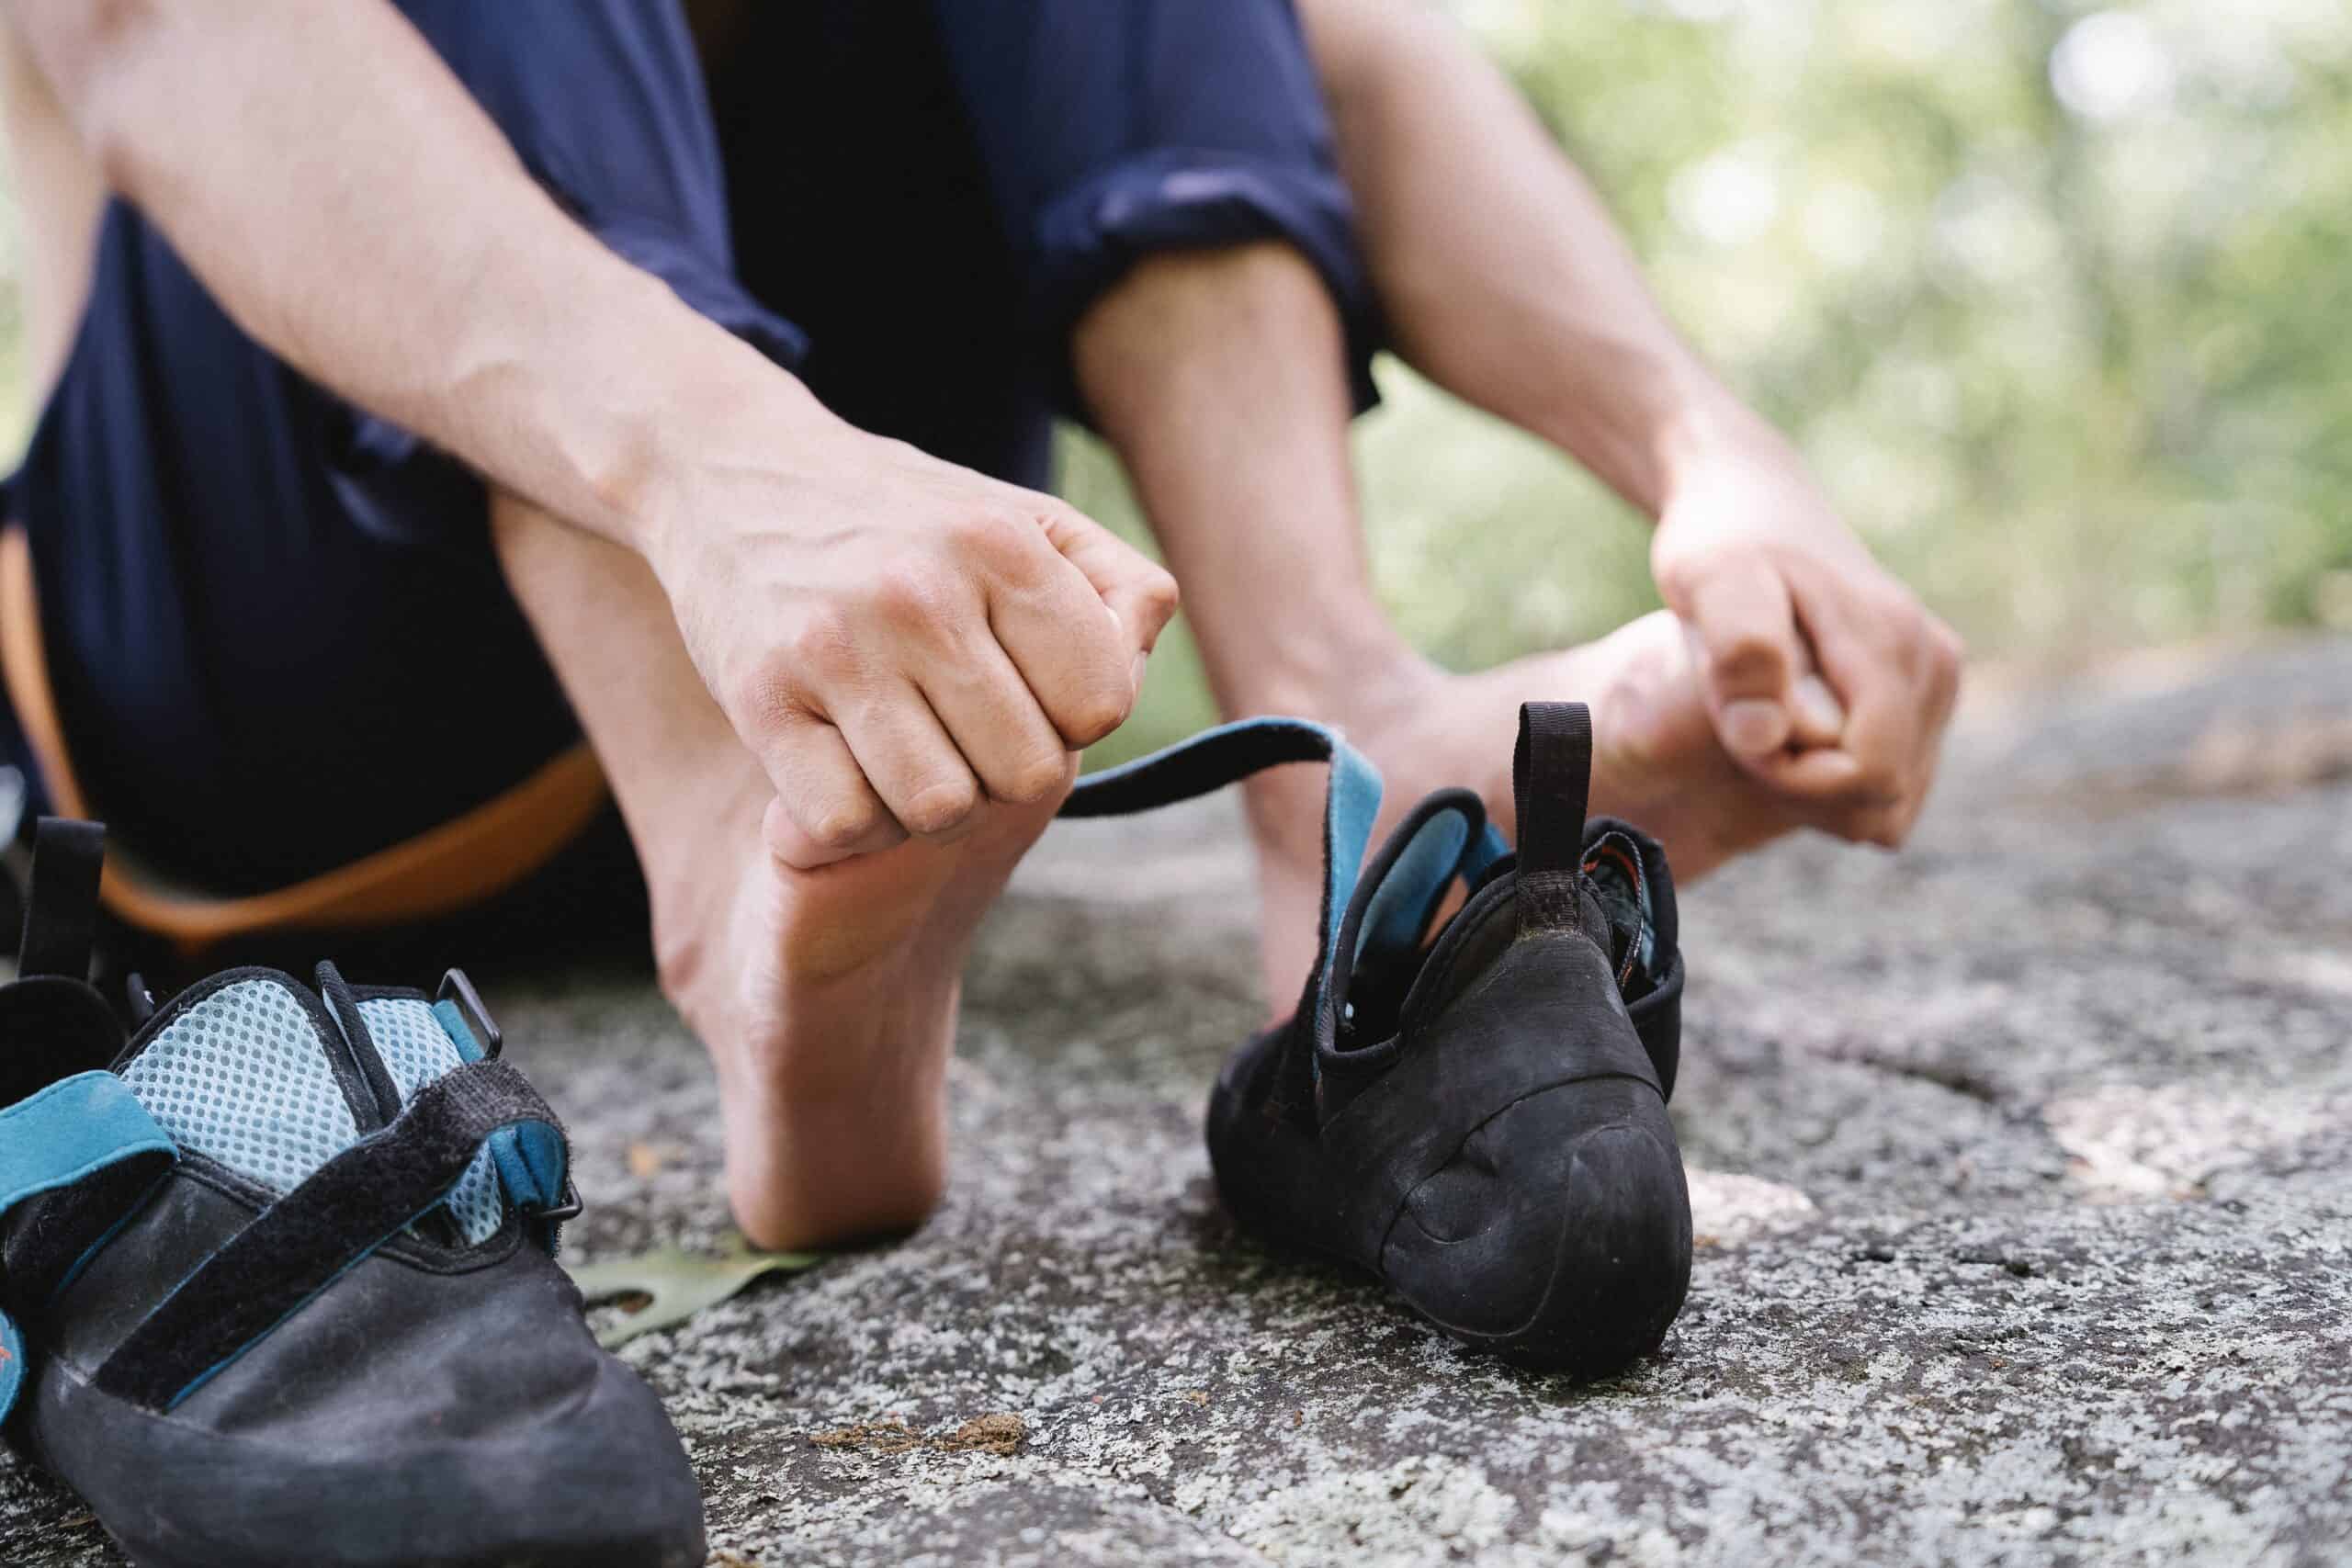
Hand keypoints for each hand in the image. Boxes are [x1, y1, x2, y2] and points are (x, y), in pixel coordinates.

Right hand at [641, 402, 1179, 868]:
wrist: (729, 472)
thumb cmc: (902, 518)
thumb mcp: (1018, 517)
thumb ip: (1112, 583)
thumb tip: (1138, 653)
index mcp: (1000, 545)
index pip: (1101, 703)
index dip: (1073, 715)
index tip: (1026, 688)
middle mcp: (921, 593)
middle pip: (1027, 771)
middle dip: (1004, 767)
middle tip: (961, 727)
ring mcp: (836, 647)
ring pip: (941, 808)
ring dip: (932, 801)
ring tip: (907, 749)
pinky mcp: (760, 698)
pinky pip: (846, 822)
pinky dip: (855, 816)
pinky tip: (846, 764)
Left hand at [1649, 431, 1961, 847]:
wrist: (1749, 495)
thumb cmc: (1721, 539)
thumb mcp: (1711, 582)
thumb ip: (1741, 650)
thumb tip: (1768, 735)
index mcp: (1893, 646)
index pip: (1866, 776)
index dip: (1794, 780)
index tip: (1740, 731)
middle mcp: (1934, 662)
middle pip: (1884, 796)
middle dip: (1807, 788)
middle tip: (1745, 726)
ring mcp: (1939, 674)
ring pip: (1893, 797)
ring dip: (1820, 786)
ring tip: (1763, 721)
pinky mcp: (1930, 684)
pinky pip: (1895, 779)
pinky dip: (1840, 776)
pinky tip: (1791, 729)